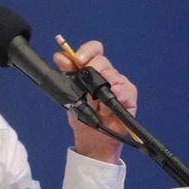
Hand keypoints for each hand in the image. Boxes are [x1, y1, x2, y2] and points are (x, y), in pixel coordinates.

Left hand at [53, 40, 137, 163]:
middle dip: (91, 72)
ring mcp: (118, 84)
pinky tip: (108, 105)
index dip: (87, 50)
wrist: (91, 138)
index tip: (78, 59)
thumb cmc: (82, 114)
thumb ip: (66, 74)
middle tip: (85, 88)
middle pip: (102, 61)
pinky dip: (117, 95)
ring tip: (96, 105)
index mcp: (91, 70)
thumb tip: (59, 56)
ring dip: (101, 89)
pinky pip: (126, 89)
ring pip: (113, 74)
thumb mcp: (69, 93)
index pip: (94, 50)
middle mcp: (106, 74)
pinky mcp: (129, 96)